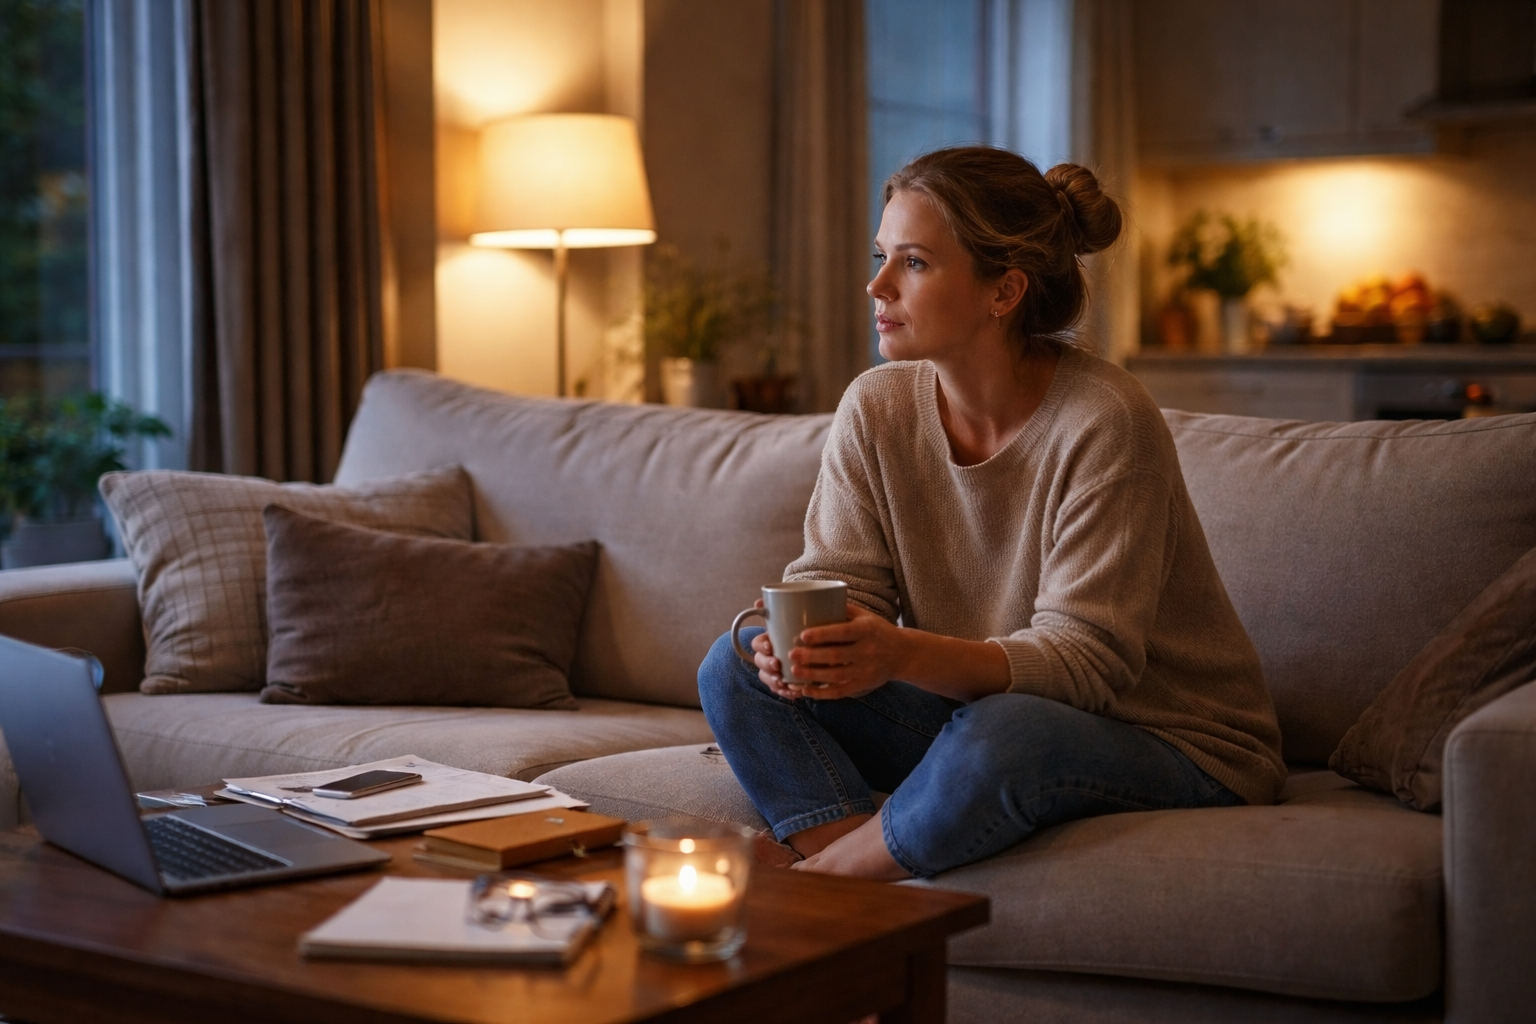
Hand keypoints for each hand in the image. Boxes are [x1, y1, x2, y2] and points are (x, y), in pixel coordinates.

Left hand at [779, 605, 907, 699]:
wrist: (903, 654)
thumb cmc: (878, 631)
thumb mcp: (866, 617)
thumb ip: (843, 610)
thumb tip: (814, 601)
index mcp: (867, 630)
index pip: (842, 632)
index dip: (822, 635)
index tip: (803, 635)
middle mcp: (868, 651)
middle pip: (836, 656)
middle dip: (812, 656)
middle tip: (791, 654)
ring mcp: (866, 670)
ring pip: (836, 676)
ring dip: (813, 675)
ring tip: (794, 671)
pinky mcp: (863, 685)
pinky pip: (840, 691)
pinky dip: (822, 694)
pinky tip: (806, 691)